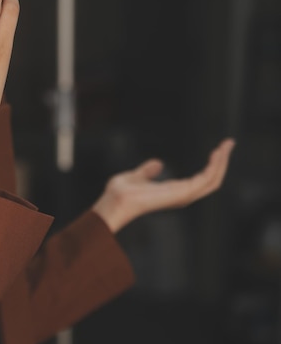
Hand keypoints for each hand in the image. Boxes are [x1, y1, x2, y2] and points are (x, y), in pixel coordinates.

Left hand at [92, 138, 235, 231]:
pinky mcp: (180, 194)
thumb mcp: (136, 177)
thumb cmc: (119, 193)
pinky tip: (216, 154)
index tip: (219, 149)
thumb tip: (157, 164)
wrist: (113, 200)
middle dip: (222, 162)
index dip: (212, 165)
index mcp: (173, 191)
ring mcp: (181, 196)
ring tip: (226, 145)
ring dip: (222, 162)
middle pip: (211, 180)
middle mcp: (180, 195)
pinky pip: (205, 181)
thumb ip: (147, 171)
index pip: (201, 180)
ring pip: (212, 180)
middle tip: (229, 143)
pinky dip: (214, 167)